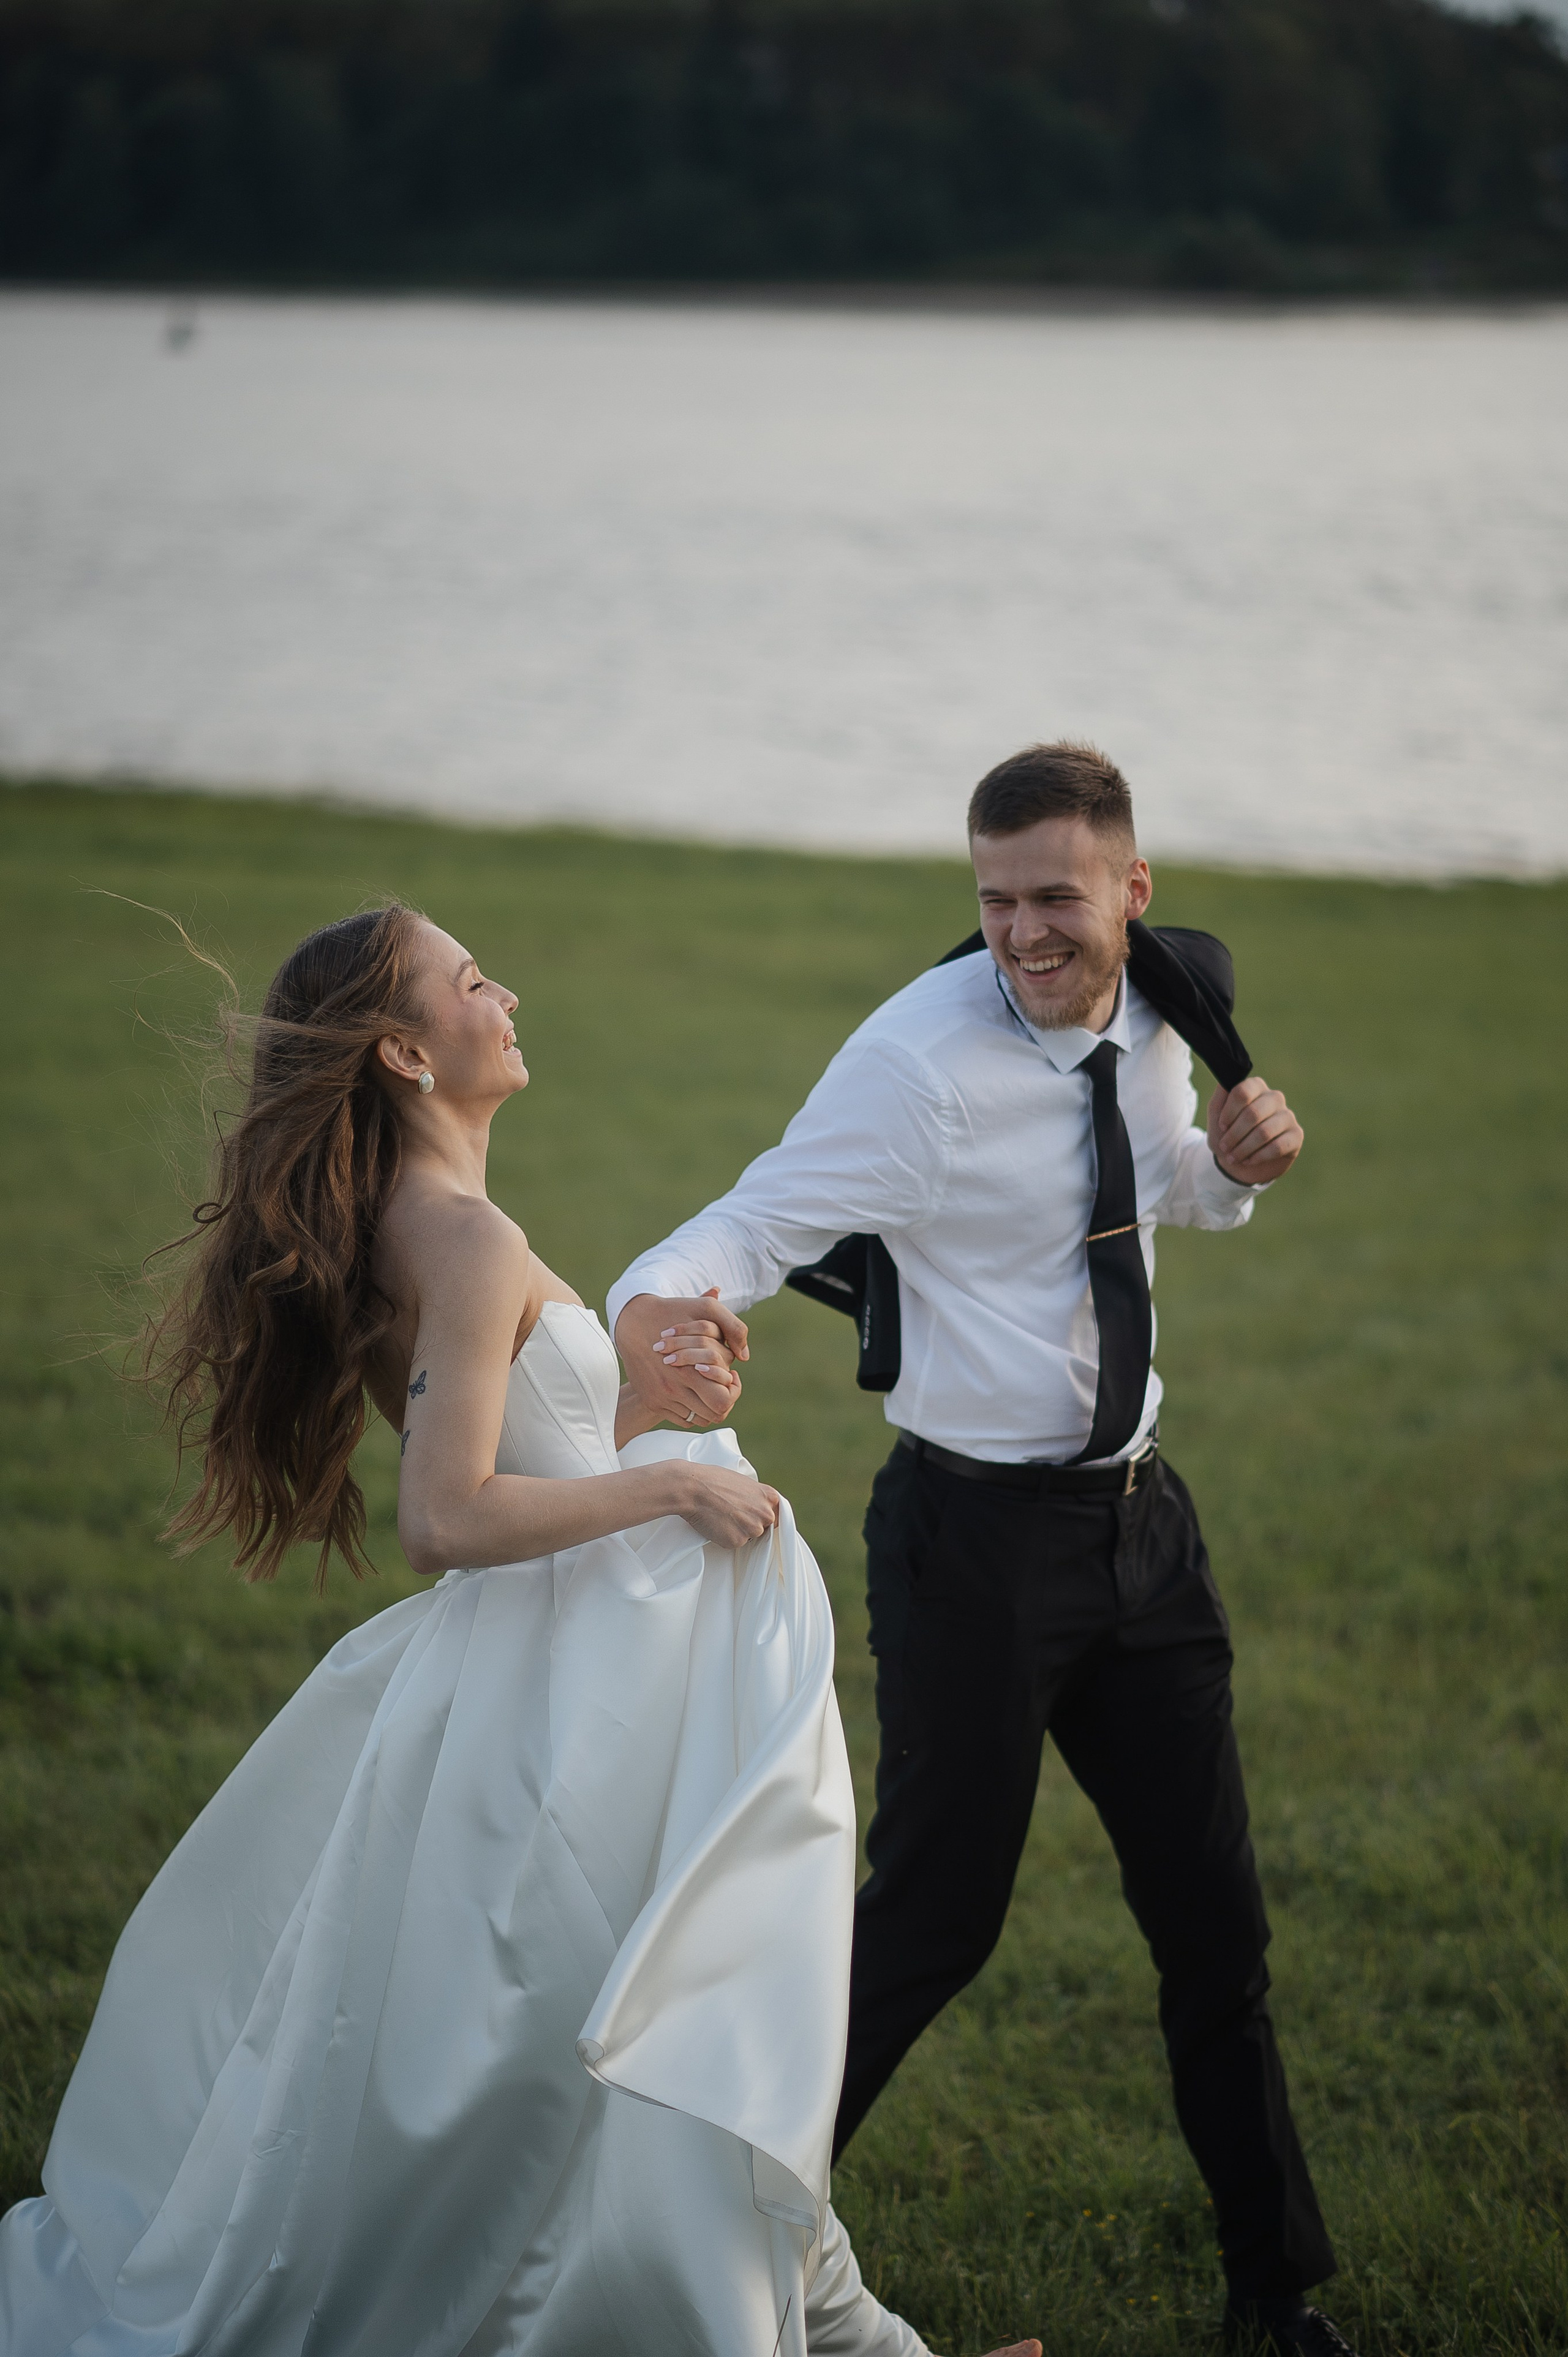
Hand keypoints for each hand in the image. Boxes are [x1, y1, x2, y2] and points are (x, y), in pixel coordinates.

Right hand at [614, 1289, 749, 1427]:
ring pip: (699, 1419)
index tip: (731, 1376)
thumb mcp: (705, 1310)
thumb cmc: (672, 1313)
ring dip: (708, 1406)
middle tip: (723, 1385)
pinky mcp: (653, 1401)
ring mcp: (662, 1398)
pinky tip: (695, 1392)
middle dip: (725, 1401)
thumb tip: (744, 1355)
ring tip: (710, 1387)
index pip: (723, 1401)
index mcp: (689, 1370)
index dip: (733, 1390)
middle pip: (714, 1414)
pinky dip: (692, 1410)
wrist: (633, 1323)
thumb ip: (732, 1327)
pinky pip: (682, 1419)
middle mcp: (674, 1389)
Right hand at [669, 1463, 781, 1548]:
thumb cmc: (713, 1480)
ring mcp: (752, 1529)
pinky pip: (734, 1543)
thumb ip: (756, 1496)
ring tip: (721, 1515)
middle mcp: (766, 1514)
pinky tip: (716, 1523)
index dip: (763, 1516)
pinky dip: (725, 1537)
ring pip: (748, 1536)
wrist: (692, 1488)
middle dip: (750, 1523)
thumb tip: (756, 1505)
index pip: (777, 1514)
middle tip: (731, 1513)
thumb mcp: (743, 1482)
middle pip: (763, 1527)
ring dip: (737, 1531)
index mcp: (770, 1497)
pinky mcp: (737, 1541)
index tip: (755, 1517)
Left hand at [1207, 1075, 1303, 1185]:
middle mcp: (1274, 1098)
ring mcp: (1287, 1116)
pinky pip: (1277, 1146)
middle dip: (1234, 1134)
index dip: (1229, 1112)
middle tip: (1225, 1147)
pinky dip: (1258, 1156)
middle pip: (1253, 1113)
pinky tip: (1249, 1160)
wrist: (1240, 1163)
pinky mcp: (1296, 1135)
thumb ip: (1219, 1100)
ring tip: (1234, 1157)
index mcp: (1255, 1087)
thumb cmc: (1228, 1136)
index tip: (1221, 1126)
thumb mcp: (1217, 1119)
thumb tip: (1224, 1083)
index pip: (1243, 1092)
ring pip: (1264, 1132)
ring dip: (1244, 1148)